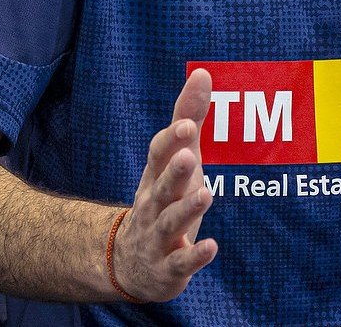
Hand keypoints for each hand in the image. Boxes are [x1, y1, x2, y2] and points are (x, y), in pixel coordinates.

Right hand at [111, 68, 219, 301]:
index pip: (159, 155)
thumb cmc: (163, 198)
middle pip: (162, 187)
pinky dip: (193, 256)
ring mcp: (158, 237)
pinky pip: (180, 262)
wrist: (130, 262)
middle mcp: (154, 204)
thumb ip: (189, 118)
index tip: (187, 124)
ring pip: (170, 222)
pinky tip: (211, 247)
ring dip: (186, 209)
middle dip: (174, 172)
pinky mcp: (168, 268)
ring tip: (206, 193)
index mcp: (156, 177)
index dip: (172, 140)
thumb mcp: (175, 159)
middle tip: (189, 154)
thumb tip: (202, 72)